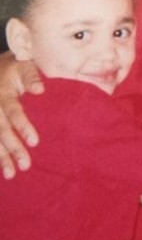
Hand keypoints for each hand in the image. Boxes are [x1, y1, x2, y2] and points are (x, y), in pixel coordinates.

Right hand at [0, 52, 42, 178]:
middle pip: (1, 130)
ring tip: (12, 174)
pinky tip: (1, 169)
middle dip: (13, 148)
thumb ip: (32, 76)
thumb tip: (40, 90)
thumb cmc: (16, 67)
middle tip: (26, 165)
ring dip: (1, 157)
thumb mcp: (24, 65)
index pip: (13, 112)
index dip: (23, 126)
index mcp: (3, 93)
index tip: (34, 142)